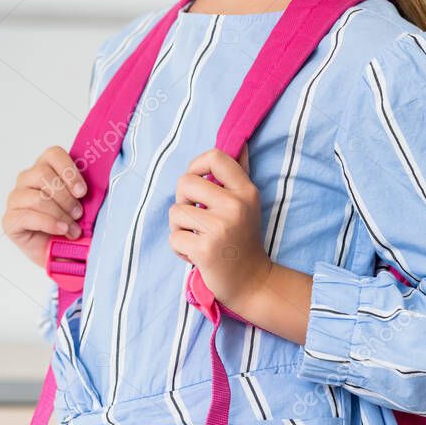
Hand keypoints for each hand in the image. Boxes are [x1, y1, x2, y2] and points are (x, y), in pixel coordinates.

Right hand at [2, 146, 87, 267]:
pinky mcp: (9, 219)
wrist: (57, 250)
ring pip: (36, 197)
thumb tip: (101, 181)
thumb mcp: (81, 202)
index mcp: (45, 167)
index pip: (53, 154)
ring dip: (60, 213)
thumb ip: (84, 189)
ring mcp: (16, 199)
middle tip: (79, 213)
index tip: (82, 191)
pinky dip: (49, 224)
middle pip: (42, 174)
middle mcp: (27, 179)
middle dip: (66, 196)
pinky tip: (61, 230)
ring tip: (73, 228)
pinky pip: (28, 216)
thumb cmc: (69, 221)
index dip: (69, 171)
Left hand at [168, 142, 271, 310]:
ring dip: (180, 227)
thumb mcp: (248, 203)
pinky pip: (174, 237)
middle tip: (195, 215)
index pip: (215, 157)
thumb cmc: (243, 237)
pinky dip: (180, 248)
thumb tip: (240, 142)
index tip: (197, 181)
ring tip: (197, 237)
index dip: (197, 165)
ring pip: (175, 211)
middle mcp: (235, 205)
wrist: (251, 281)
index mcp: (245, 190)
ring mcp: (220, 228)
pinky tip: (196, 254)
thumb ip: (239, 173)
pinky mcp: (205, 250)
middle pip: (185, 182)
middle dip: (183, 199)